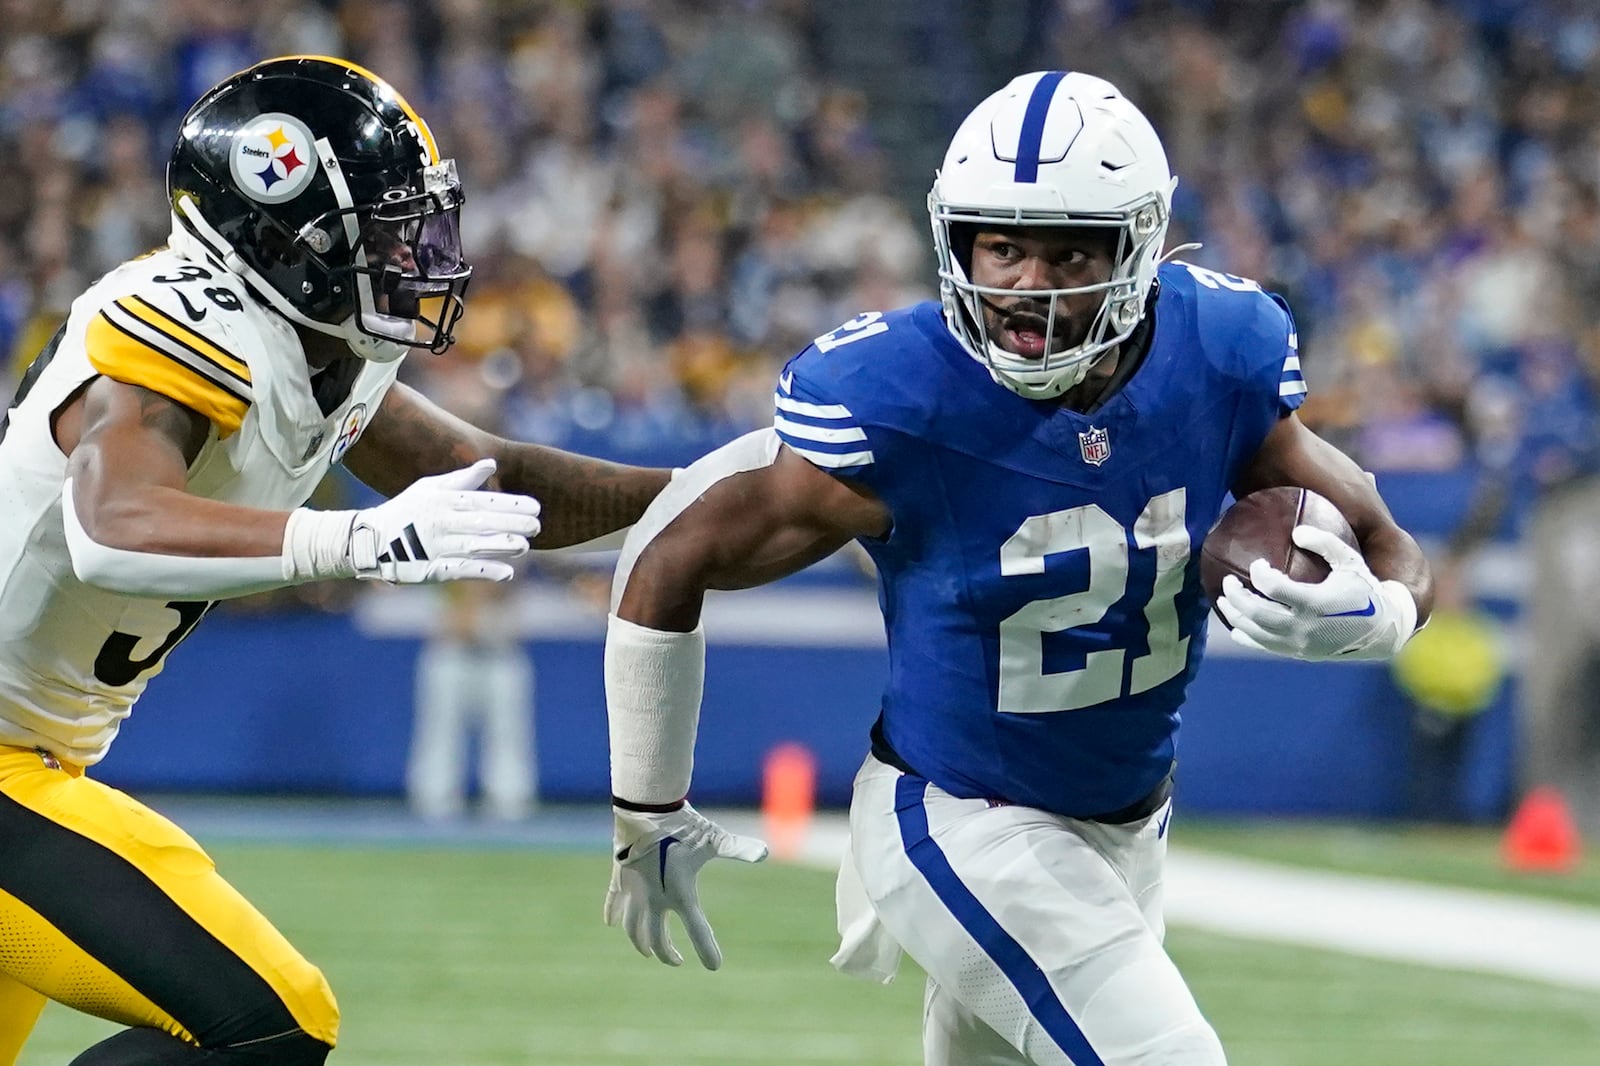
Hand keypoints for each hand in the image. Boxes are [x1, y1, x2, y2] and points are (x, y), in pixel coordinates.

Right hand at [351, 459, 539, 582]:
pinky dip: (484, 572)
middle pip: (481, 522)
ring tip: (525, 546)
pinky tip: (507, 574)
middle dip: (511, 524)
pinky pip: (461, 570)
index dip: (510, 504)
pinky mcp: (432, 570)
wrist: (369, 539)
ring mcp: (436, 547)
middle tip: (538, 525)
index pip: (482, 501)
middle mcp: (442, 522)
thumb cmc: (406, 510)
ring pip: (474, 546)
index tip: (535, 506)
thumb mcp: (430, 488)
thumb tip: (491, 464)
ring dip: (501, 546)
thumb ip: (463, 478)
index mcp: (444, 501)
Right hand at [604, 803, 767, 968]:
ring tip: (647, 950)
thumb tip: (766, 853)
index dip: (708, 951)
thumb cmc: (682, 824)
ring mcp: (634, 890)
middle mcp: (655, 899)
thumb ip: (739, 848)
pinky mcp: (620, 877)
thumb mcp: (714, 839)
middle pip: (657, 940)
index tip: (715, 966)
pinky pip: (613, 903)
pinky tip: (612, 923)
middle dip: (667, 954)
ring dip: (640, 942)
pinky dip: (613, 915)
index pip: (698, 932)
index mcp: (680, 894)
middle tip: (677, 960)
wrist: (645, 807)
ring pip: (632, 928)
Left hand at [1215, 525, 1417, 660]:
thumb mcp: (1350, 561)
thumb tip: (1296, 531)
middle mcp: (1304, 626)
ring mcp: (1299, 643)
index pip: (1275, 588)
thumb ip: (1324, 542)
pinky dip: (1247, 637)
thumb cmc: (1363, 590)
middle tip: (1228, 582)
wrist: (1381, 630)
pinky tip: (1236, 628)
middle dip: (1237, 596)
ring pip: (1256, 633)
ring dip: (1235, 617)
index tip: (1258, 564)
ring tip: (1223, 601)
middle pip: (1257, 613)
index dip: (1260, 574)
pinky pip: (1264, 647)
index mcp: (1315, 603)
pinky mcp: (1298, 653)